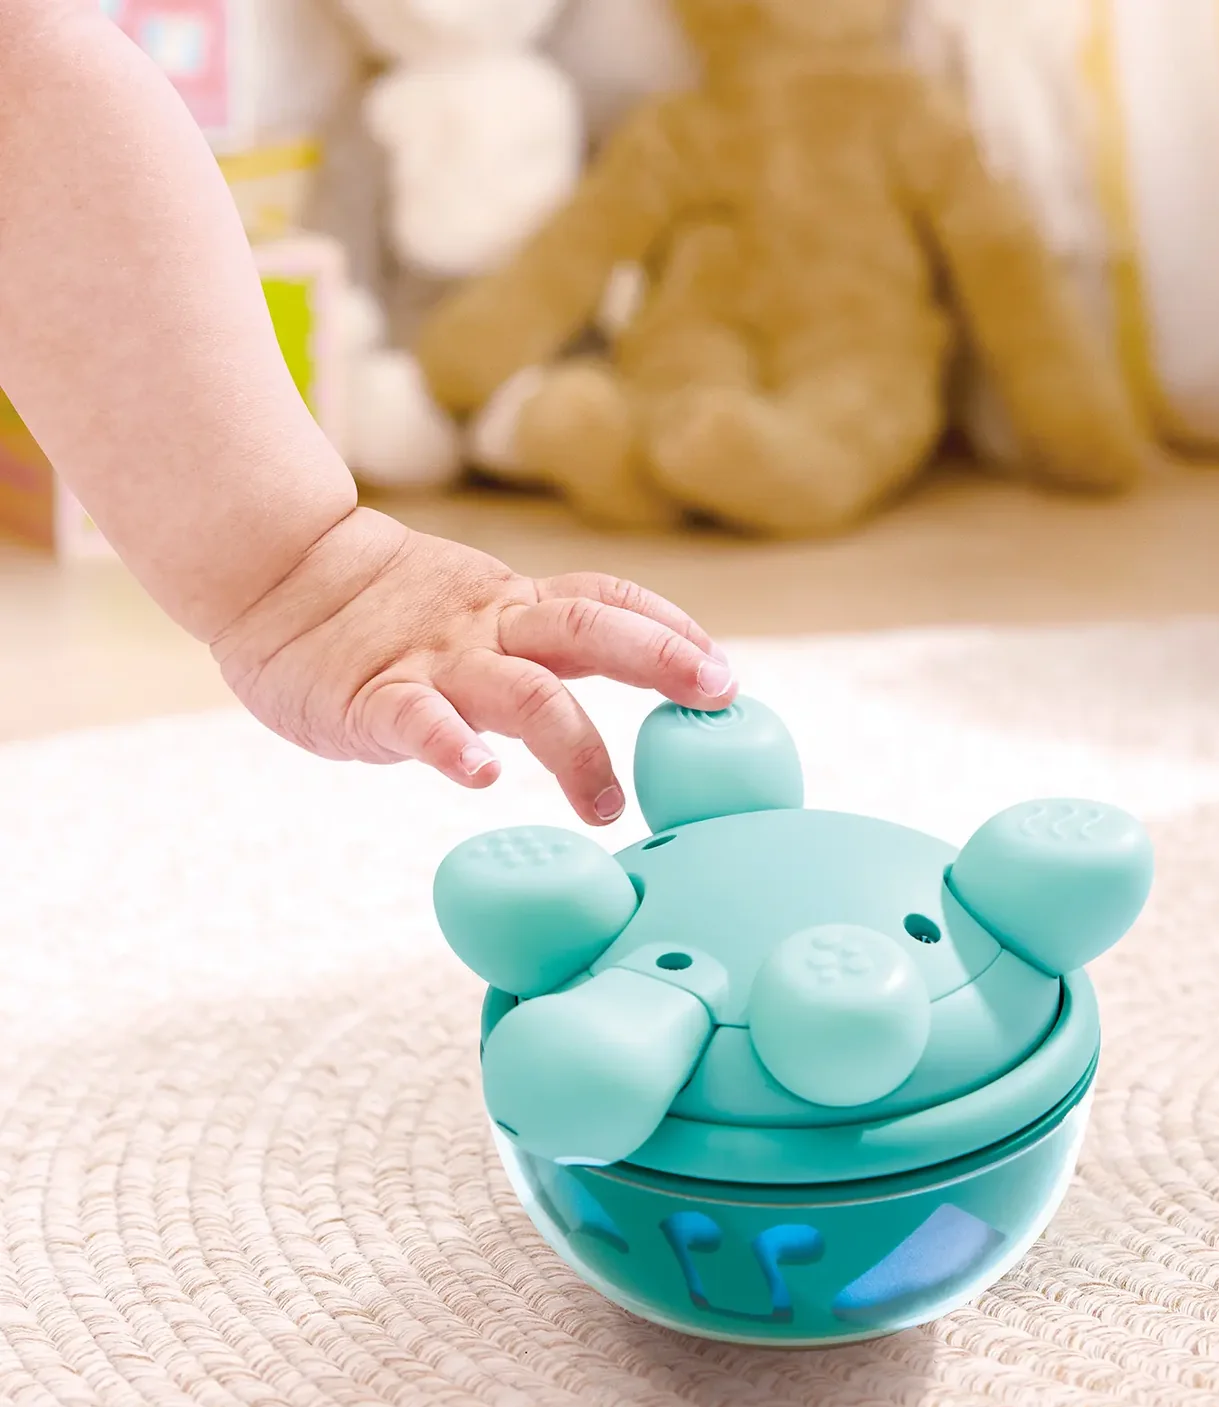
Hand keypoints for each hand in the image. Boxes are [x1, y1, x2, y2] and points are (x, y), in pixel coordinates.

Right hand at [208, 508, 735, 824]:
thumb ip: (540, 646)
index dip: (671, 628)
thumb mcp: (478, 611)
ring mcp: (434, 660)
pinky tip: (482, 777)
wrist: (275, 570)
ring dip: (576, 746)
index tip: (724, 671)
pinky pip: (419, 721)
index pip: (609, 601)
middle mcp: (489, 625)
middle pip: (588, 629)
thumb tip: (627, 673)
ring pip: (522, 691)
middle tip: (716, 695)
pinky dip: (453, 748)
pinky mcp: (373, 696)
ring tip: (607, 805)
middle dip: (660, 656)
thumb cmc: (386, 609)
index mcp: (516, 606)